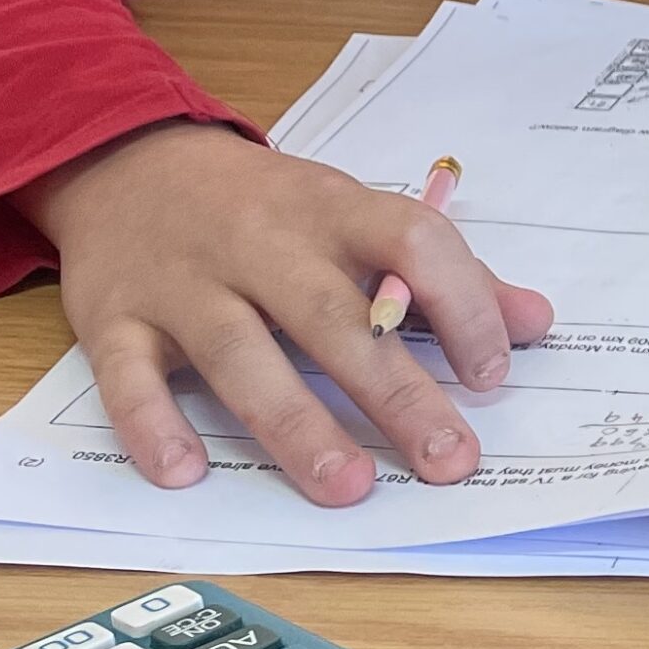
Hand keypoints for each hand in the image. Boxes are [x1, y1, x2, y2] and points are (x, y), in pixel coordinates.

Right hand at [13, 121, 553, 505]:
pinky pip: (130, 375)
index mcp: (333, 209)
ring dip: (296, 422)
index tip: (493, 373)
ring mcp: (183, 282)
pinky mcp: (113, 317)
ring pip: (240, 354)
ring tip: (349, 485)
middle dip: (395, 391)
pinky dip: (154, 424)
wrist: (131, 163)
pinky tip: (188, 473)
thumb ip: (444, 272)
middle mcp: (260, 242)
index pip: (411, 242)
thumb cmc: (269, 207)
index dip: (460, 304)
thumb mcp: (355, 216)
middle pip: (333, 317)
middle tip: (449, 458)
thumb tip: (535, 324)